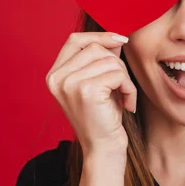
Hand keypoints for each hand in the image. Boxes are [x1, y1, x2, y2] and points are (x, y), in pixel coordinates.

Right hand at [45, 32, 136, 155]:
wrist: (103, 149)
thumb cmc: (103, 116)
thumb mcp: (98, 82)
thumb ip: (101, 59)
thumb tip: (116, 37)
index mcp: (55, 74)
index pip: (75, 39)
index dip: (100, 36)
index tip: (122, 40)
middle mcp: (57, 78)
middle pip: (96, 48)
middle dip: (117, 63)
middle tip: (121, 86)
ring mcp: (69, 84)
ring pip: (110, 60)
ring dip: (125, 78)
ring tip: (123, 96)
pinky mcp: (86, 91)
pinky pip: (118, 75)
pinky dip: (129, 88)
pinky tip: (127, 105)